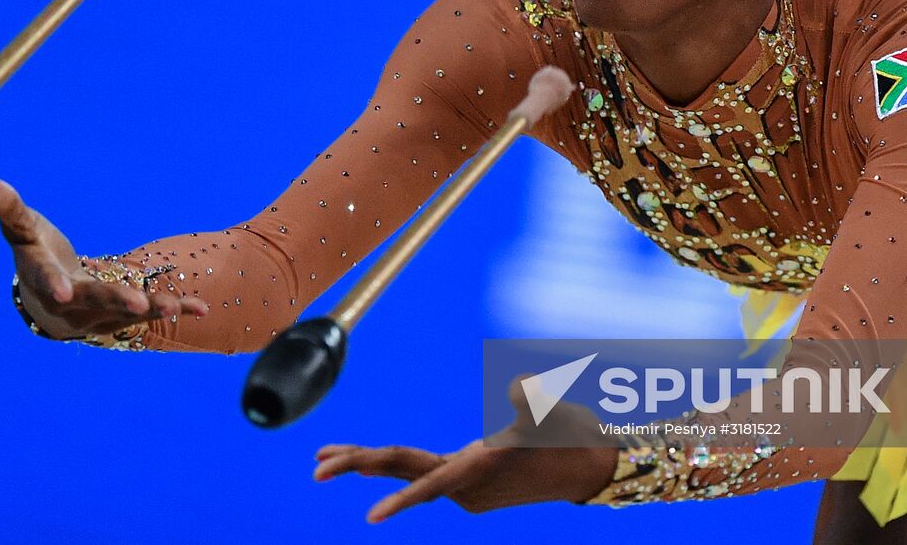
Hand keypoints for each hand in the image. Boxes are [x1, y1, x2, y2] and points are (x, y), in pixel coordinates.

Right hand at [0, 172, 207, 338]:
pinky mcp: (127, 314)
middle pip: (94, 301)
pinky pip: (152, 313)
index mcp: (43, 278)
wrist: (55, 302)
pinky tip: (202, 308)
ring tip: (173, 307)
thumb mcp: (22, 230)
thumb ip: (5, 206)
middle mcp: (73, 303)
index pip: (45, 281)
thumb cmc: (37, 256)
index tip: (60, 291)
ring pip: (127, 314)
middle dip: (114, 301)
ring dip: (151, 309)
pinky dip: (177, 309)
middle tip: (134, 302)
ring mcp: (101, 313)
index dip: (52, 284)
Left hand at [311, 374, 618, 522]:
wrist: (592, 468)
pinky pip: (421, 476)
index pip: (430, 482)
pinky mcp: (469, 486)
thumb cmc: (573, 434)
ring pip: (407, 474)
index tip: (370, 518)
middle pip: (403, 471)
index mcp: (480, 467)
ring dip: (366, 465)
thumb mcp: (554, 410)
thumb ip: (533, 398)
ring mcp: (466, 488)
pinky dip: (392, 469)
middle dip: (357, 467)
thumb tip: (516, 388)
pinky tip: (366, 464)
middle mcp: (467, 484)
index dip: (401, 497)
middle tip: (313, 468)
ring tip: (321, 461)